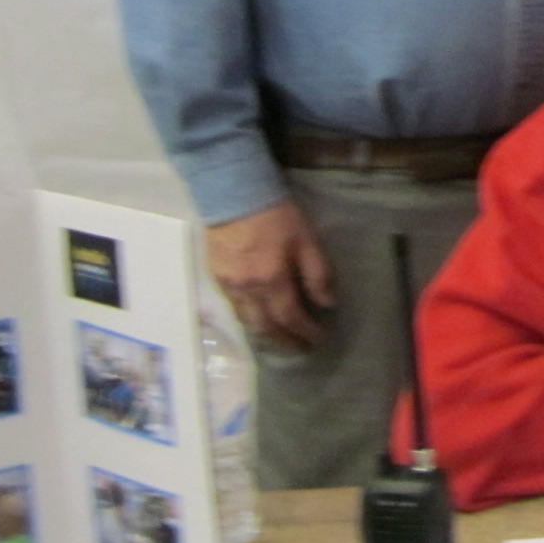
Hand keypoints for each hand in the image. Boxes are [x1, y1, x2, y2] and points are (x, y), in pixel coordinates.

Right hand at [206, 199, 333, 349]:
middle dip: (284, 342)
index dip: (306, 332)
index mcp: (271, 280)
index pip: (290, 317)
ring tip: (281, 339)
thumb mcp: (306, 239)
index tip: (319, 339)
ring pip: (246, 321)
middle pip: (265, 328)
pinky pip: (233, 308)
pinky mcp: (215, 277)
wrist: (233, 193)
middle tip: (300, 349)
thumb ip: (317, 273)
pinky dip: (249, 319)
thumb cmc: (275, 214)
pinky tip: (259, 319)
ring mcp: (227, 285)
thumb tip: (328, 303)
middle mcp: (247, 289)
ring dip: (265, 335)